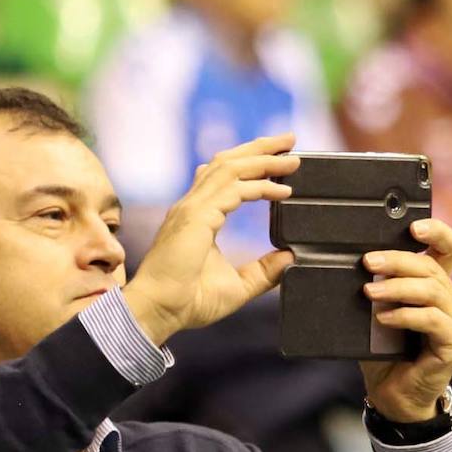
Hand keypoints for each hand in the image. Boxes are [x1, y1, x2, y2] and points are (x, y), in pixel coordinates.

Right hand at [122, 134, 297, 345]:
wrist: (159, 311)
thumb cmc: (187, 302)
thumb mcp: (237, 286)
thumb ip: (262, 271)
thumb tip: (289, 258)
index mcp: (196, 217)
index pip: (223, 177)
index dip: (250, 164)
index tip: (279, 160)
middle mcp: (192, 206)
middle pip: (227, 162)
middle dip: (260, 148)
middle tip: (290, 140)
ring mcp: (192, 208)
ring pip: (231, 169)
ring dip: (263, 160)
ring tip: (292, 159)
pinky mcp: (196, 217)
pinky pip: (234, 191)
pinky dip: (260, 187)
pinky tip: (282, 190)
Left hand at [359, 218, 451, 421]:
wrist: (394, 397)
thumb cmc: (384, 354)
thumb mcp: (376, 313)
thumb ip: (375, 290)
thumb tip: (351, 265)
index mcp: (436, 288)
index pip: (449, 249)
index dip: (437, 232)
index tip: (413, 225)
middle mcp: (451, 301)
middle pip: (431, 268)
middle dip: (398, 260)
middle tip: (368, 261)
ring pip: (432, 291)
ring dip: (397, 287)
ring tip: (369, 290)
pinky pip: (432, 320)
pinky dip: (406, 315)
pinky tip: (384, 317)